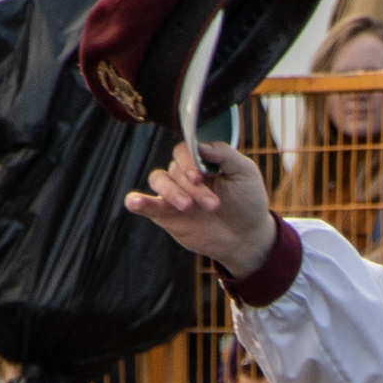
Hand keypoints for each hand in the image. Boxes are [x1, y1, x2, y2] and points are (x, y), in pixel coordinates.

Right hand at [125, 137, 278, 278]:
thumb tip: (200, 145)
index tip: (200, 176)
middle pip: (175, 169)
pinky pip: (146, 205)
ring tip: (186, 206)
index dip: (188, 161)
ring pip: (158, 180)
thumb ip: (224, 154)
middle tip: (213, 205)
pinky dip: (137, 202)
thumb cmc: (247, 201)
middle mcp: (184, 174)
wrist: (246, 237)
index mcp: (201, 160)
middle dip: (193, 187)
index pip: (184, 150)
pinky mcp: (166, 215)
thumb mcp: (245, 173)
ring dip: (170, 192)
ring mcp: (173, 194)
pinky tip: (135, 203)